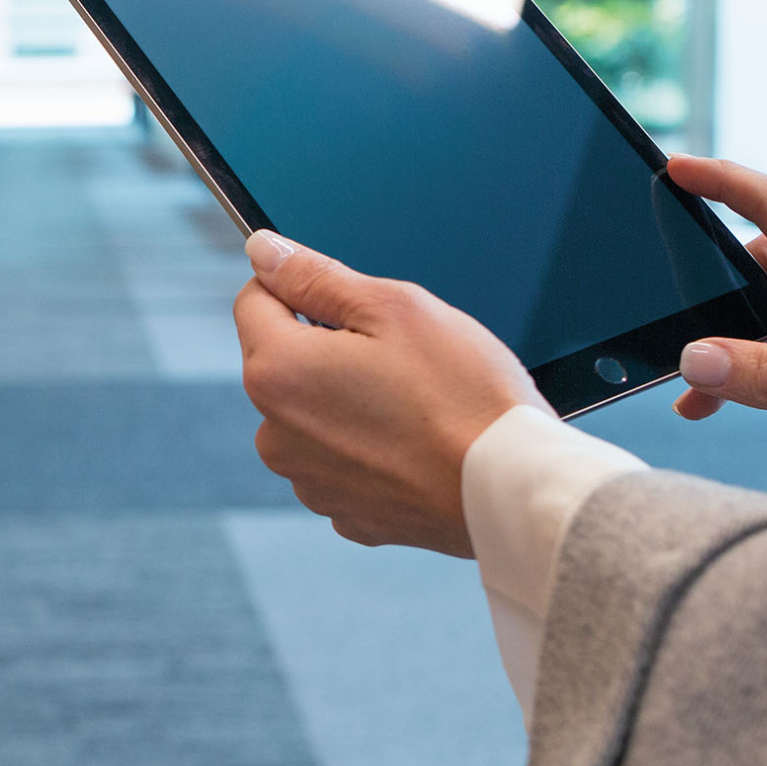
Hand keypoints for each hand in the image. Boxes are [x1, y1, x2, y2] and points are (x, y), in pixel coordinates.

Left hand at [234, 230, 544, 556]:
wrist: (512, 486)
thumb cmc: (464, 395)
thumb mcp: (393, 307)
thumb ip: (314, 276)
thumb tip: (263, 252)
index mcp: (277, 373)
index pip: (253, 302)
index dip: (299, 287)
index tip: (346, 300)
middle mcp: (275, 435)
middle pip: (284, 363)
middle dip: (328, 348)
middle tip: (398, 356)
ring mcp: (308, 482)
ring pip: (314, 416)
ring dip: (348, 401)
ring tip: (413, 404)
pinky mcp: (345, 514)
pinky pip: (344, 462)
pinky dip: (371, 449)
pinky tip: (416, 445)